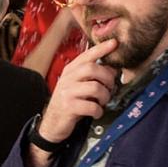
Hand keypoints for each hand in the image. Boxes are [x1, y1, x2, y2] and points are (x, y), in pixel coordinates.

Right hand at [26, 38, 118, 166]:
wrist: (53, 123)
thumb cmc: (70, 102)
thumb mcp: (79, 85)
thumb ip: (93, 76)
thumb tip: (113, 69)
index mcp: (71, 70)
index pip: (87, 55)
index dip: (101, 49)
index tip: (114, 43)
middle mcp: (67, 78)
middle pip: (92, 69)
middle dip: (107, 78)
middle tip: (110, 88)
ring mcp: (67, 92)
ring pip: (95, 87)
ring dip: (105, 96)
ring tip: (102, 102)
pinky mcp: (68, 107)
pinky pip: (91, 106)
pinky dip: (98, 111)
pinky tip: (96, 112)